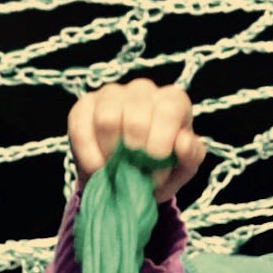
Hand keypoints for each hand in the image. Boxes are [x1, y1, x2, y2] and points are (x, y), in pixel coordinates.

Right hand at [66, 79, 205, 203]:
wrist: (125, 182)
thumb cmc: (157, 169)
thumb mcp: (181, 169)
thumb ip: (190, 157)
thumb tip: (182, 142)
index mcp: (172, 101)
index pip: (169, 109)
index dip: (161, 140)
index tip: (155, 164)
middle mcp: (142, 90)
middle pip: (137, 115)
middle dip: (135, 151)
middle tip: (134, 170)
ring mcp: (111, 95)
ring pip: (107, 117)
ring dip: (111, 151)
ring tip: (116, 167)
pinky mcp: (83, 107)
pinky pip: (81, 127)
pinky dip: (88, 154)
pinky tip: (97, 167)